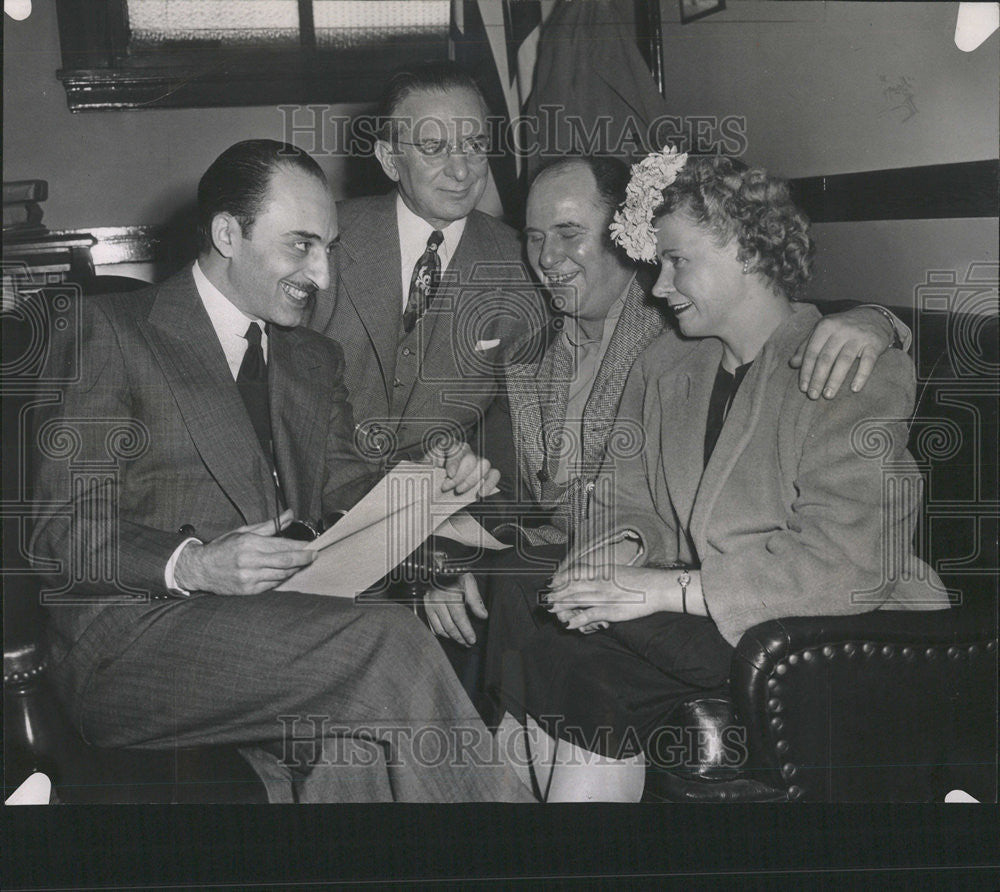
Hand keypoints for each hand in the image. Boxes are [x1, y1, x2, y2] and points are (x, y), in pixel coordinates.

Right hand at [173, 509, 316, 594]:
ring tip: (301, 564)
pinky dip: (281, 579)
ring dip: (294, 570)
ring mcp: (249, 577)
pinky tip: (286, 573)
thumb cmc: (223, 548)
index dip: (301, 546)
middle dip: (303, 559)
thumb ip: (270, 525)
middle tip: (314, 556)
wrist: (200, 568)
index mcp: (250, 543)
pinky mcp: (247, 590)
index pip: (283, 545)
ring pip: (281, 575)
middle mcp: (250, 560)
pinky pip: (272, 585)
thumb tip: (290, 514)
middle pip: (286, 561)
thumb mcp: (244, 531)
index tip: (313, 546)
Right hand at [423, 573, 486, 645]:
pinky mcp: (425, 606)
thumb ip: (475, 599)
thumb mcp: (469, 581)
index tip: (472, 640)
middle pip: (449, 626)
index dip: (466, 631)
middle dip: (459, 637)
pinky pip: (431, 625)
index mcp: (450, 594)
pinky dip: (440, 632)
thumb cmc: (456, 573)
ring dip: (451, 637)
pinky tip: (448, 635)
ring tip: (460, 641)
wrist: (439, 565)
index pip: (459, 618)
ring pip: (440, 628)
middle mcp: (437, 600)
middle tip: (468, 644)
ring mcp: (429, 604)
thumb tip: (483, 616)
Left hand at [427, 440, 499, 495]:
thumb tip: (428, 471)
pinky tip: (480, 494)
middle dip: (459, 476)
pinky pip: (495, 474)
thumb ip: (425, 468)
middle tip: (447, 488)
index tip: (449, 474)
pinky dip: (489, 484)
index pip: (455, 447)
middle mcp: (466, 451)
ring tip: (459, 491)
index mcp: (449, 446)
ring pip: (484, 464)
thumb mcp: (424, 470)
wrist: (435, 487)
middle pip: (470, 458)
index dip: (454, 461)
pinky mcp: (487, 473)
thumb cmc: (430, 475)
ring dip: (472, 480)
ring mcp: (478, 461)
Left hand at [546, 562, 668, 629]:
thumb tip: (593, 575)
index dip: (562, 578)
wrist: (658, 587)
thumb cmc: (641, 580)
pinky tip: (569, 624)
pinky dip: (578, 620)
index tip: (552, 582)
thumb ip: (605, 574)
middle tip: (546, 599)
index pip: (576, 573)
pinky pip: (590, 615)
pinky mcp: (611, 610)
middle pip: (573, 587)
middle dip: (558, 593)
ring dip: (562, 606)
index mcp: (602, 572)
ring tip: (552, 610)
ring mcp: (605, 596)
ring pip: (577, 600)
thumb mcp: (619, 571)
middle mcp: (600, 582)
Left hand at [789, 307, 896, 398]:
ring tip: (828, 395)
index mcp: (825, 326)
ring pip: (844, 361)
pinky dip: (861, 376)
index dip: (806, 371)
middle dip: (818, 378)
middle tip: (813, 396)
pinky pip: (868, 362)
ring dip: (835, 380)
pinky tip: (854, 389)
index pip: (812, 352)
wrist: (874, 316)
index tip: (803, 388)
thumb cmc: (842, 328)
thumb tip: (792, 364)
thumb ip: (806, 346)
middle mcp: (841, 330)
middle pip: (826, 358)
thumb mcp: (822, 331)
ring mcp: (858, 336)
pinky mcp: (874, 344)